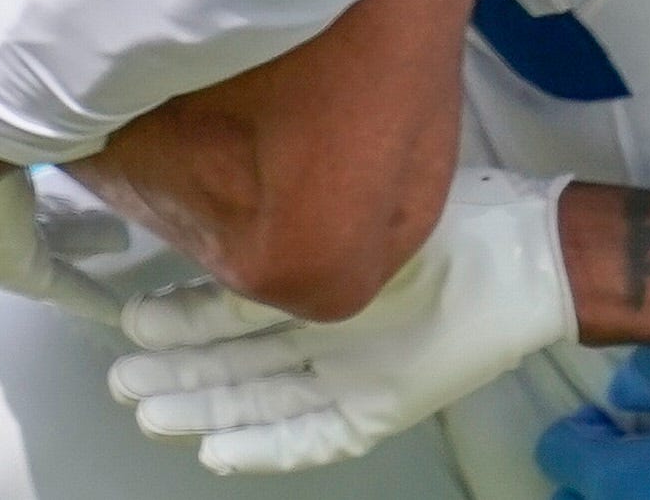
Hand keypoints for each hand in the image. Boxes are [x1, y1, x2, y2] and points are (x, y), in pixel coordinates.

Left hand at [0, 29, 121, 325]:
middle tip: (77, 211)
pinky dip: (89, 297)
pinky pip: (64, 287)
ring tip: (114, 236)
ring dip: (78, 243)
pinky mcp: (19, 268)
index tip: (22, 177)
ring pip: (45, 250)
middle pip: (9, 226)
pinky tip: (115, 307)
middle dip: (47, 219)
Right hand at [110, 167, 573, 472]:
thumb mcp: (369, 212)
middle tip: (122, 376)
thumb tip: (232, 198)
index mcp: (321, 283)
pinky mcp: (380, 409)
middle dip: (176, 371)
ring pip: (260, 401)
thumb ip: (307, 218)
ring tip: (150, 412)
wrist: (528, 261)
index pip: (234, 307)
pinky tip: (219, 451)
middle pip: (235, 362)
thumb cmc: (462, 220)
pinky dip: (267, 448)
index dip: (183, 317)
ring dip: (204, 409)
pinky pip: (313, 440)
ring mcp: (351, 374)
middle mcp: (327, 333)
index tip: (135, 316)